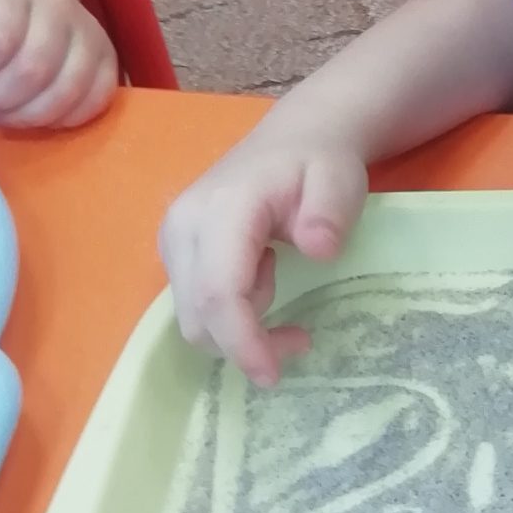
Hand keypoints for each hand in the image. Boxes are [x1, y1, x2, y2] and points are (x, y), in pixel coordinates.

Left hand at [0, 0, 117, 129]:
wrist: (24, 4)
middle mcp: (57, 6)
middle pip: (33, 71)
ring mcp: (89, 32)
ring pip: (67, 91)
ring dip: (29, 116)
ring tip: (6, 112)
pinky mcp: (109, 57)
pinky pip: (96, 100)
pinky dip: (64, 119)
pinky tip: (39, 114)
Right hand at [160, 127, 368, 385]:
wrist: (295, 139)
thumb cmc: (319, 162)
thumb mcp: (340, 180)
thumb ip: (330, 213)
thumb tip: (319, 249)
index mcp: (222, 207)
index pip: (218, 290)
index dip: (242, 340)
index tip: (273, 373)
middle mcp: (183, 225)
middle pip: (197, 314)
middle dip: (245, 342)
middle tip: (299, 337)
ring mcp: (173, 238)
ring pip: (192, 316)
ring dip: (239, 328)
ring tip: (281, 284)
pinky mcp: (175, 251)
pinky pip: (194, 303)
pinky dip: (230, 313)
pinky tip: (262, 277)